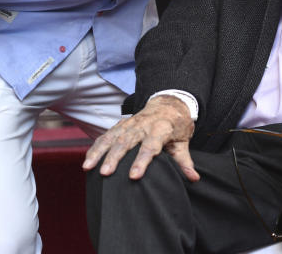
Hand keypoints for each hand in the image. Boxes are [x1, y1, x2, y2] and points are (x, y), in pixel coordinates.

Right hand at [83, 95, 197, 180]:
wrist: (169, 103)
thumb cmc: (177, 125)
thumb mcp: (183, 141)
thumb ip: (184, 161)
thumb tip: (193, 179)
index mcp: (160, 128)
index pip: (151, 146)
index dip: (142, 161)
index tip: (134, 176)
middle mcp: (143, 125)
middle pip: (127, 141)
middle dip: (114, 158)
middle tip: (105, 173)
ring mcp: (130, 123)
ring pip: (112, 137)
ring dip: (99, 152)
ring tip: (88, 167)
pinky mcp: (122, 124)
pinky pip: (106, 135)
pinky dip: (96, 147)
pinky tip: (88, 160)